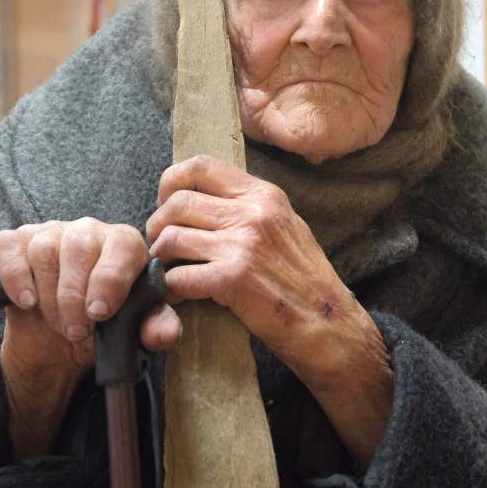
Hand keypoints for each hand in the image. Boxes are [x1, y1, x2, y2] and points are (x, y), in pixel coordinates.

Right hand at [0, 218, 180, 458]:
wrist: (62, 339)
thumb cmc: (104, 325)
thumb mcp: (134, 332)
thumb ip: (155, 328)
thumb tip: (166, 333)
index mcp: (125, 244)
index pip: (121, 246)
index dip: (109, 280)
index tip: (99, 314)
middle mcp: (90, 230)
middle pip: (79, 247)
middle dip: (74, 297)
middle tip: (76, 330)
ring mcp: (51, 232)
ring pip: (44, 249)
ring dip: (48, 296)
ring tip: (57, 322)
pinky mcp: (18, 241)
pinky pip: (10, 246)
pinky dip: (15, 276)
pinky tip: (26, 301)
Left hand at [145, 156, 372, 385]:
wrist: (328, 321)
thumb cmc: (306, 279)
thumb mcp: (286, 225)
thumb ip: (251, 207)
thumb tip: (207, 198)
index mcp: (263, 195)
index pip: (201, 166)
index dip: (172, 182)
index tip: (166, 202)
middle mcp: (252, 213)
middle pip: (178, 202)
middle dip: (158, 224)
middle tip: (161, 243)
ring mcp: (241, 245)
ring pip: (172, 238)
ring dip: (161, 256)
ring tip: (167, 268)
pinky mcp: (231, 279)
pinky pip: (179, 276)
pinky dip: (170, 287)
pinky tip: (177, 293)